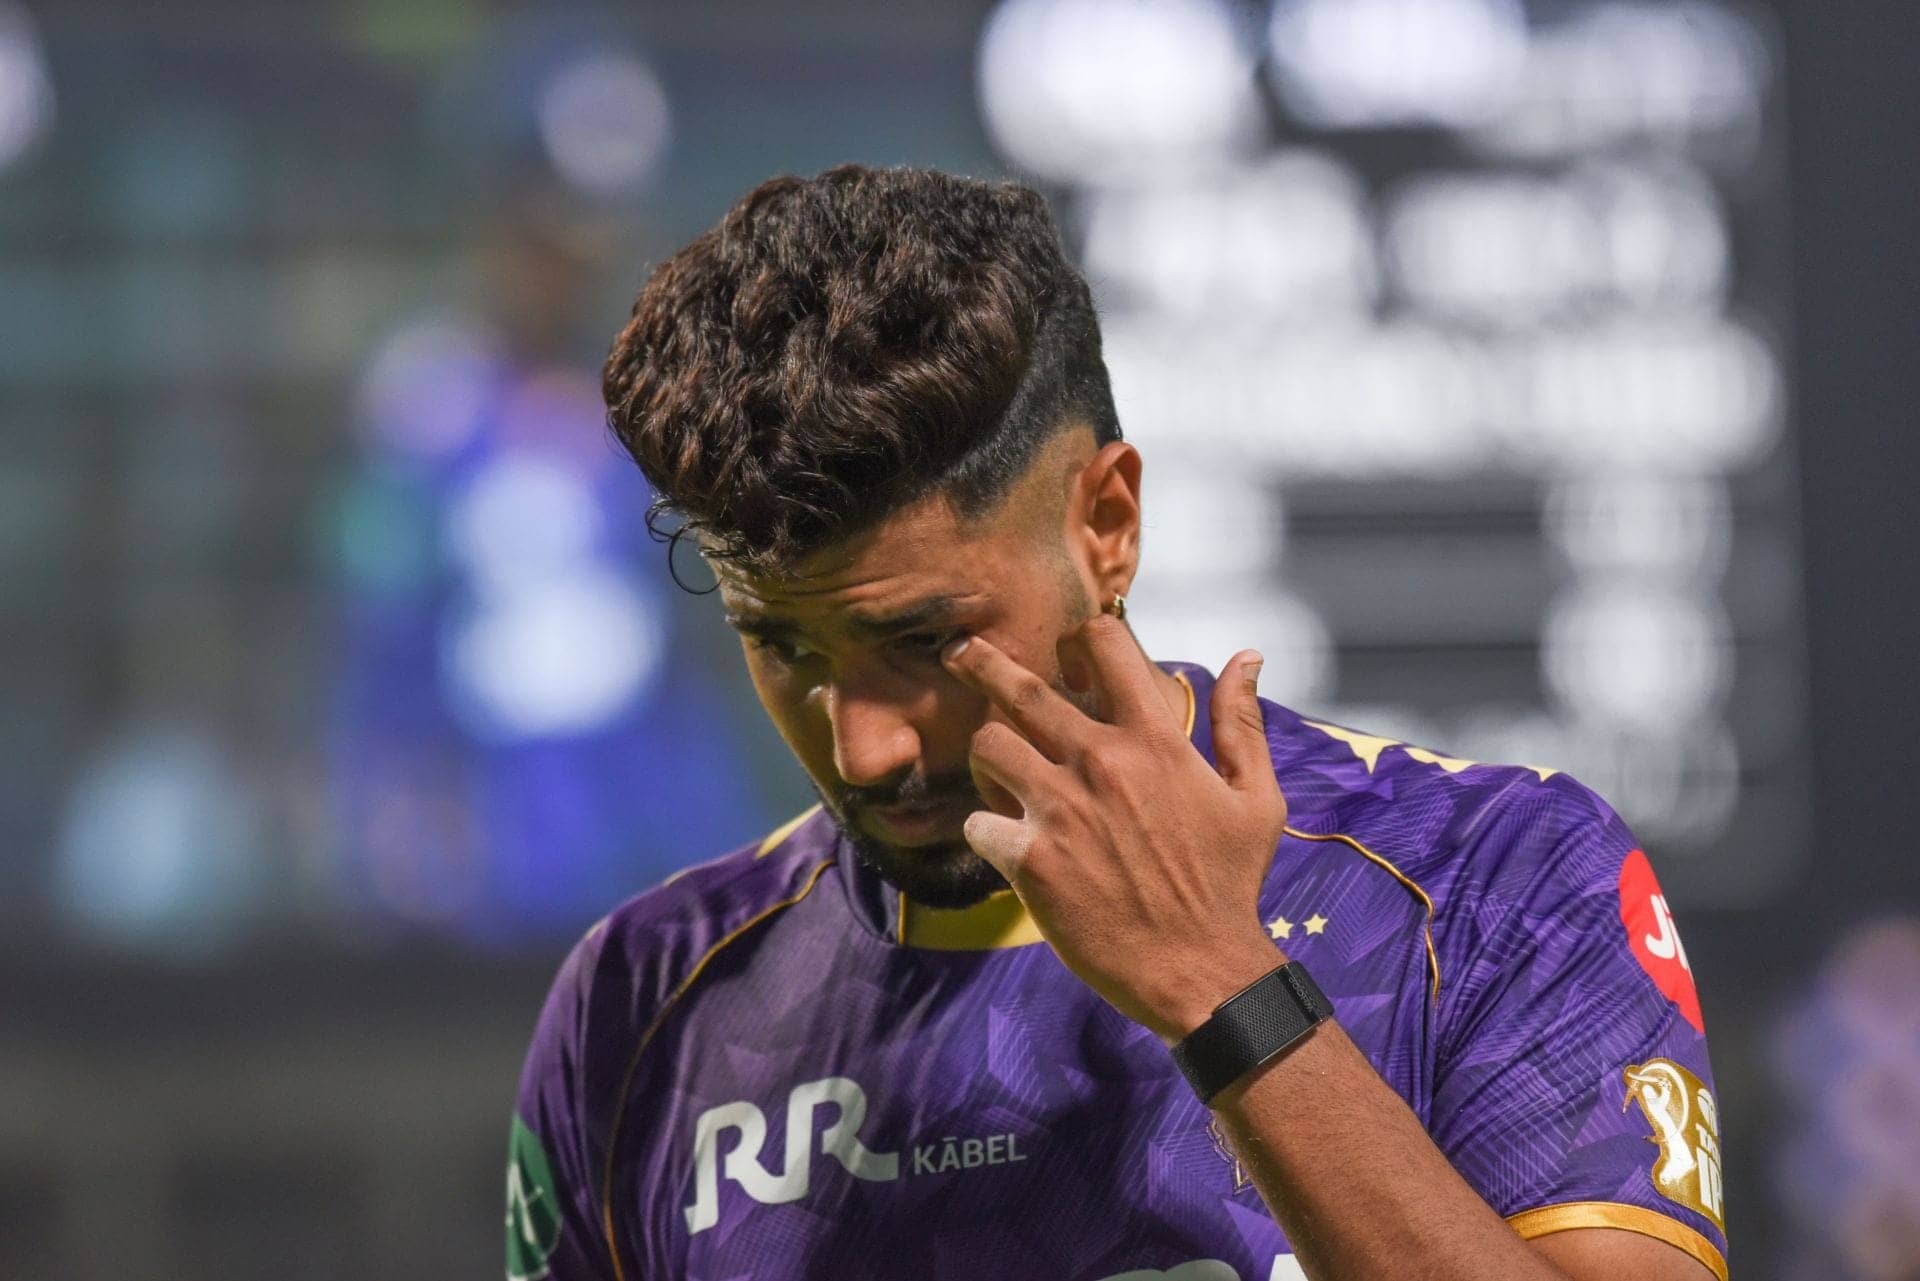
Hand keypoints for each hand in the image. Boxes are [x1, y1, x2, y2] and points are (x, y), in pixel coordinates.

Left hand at [941, 615, 1287, 1042]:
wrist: (1201, 971)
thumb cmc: (1229, 884)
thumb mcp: (1256, 799)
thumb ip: (1242, 723)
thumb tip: (1246, 657)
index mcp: (1155, 740)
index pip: (1103, 644)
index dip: (1079, 638)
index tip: (1068, 654)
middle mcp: (1101, 762)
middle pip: (1019, 685)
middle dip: (983, 662)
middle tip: (962, 653)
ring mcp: (1060, 810)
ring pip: (988, 745)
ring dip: (989, 754)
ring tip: (1000, 772)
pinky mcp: (1030, 860)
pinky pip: (977, 821)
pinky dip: (985, 829)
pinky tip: (1006, 842)